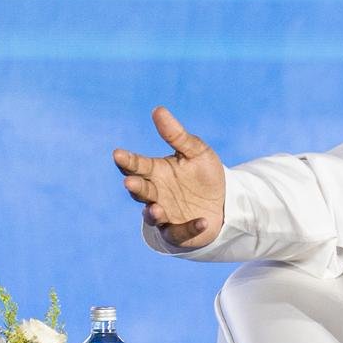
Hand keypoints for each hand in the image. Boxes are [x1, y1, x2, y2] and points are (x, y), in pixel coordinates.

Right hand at [113, 107, 225, 247]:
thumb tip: (158, 110)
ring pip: (152, 215)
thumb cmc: (204, 175)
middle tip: (130, 182)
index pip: (136, 165)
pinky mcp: (179, 232)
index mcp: (156, 171)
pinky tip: (202, 221)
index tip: (118, 153)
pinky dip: (189, 228)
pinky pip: (180, 232)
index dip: (127, 160)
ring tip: (156, 208)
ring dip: (153, 213)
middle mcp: (156, 193)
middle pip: (140, 190)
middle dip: (135, 186)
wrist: (225, 201)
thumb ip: (177, 135)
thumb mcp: (196, 151)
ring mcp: (165, 214)